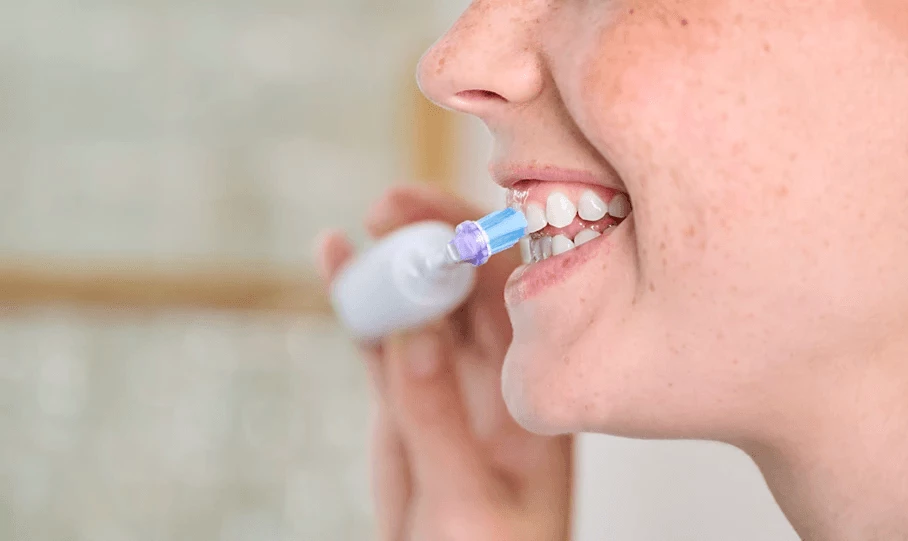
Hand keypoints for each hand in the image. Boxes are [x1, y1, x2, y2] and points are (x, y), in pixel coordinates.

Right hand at [316, 184, 573, 540]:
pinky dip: (356, 302)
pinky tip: (333, 261)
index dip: (478, 245)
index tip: (437, 218)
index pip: (514, 295)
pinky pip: (379, 339)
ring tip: (356, 231)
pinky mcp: (403, 397)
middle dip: (431, 238)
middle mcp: (494, 374)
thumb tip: (413, 331)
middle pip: (465, 283)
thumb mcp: (469, 499)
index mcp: (533, 390)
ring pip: (419, 304)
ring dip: (391, 264)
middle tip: (388, 208)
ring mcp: (445, 381)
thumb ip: (438, 418)